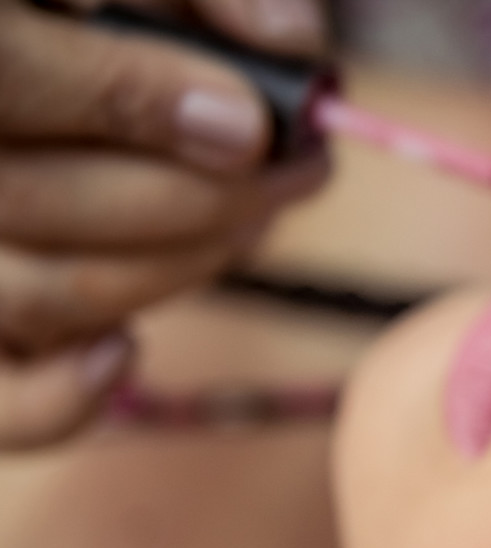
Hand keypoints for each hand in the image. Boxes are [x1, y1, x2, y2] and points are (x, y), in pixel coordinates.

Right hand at [0, 0, 328, 447]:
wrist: (28, 65)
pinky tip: (124, 352)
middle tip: (295, 173)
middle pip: (32, 199)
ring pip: (40, 294)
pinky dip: (64, 401)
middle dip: (198, 199)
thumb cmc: (82, 26)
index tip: (248, 125)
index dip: (127, 99)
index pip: (2, 75)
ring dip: (179, 269)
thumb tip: (291, 44)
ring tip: (254, 221)